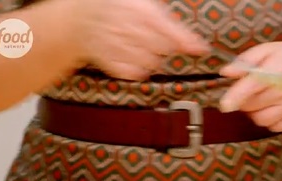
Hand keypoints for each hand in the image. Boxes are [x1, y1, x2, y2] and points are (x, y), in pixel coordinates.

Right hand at [74, 0, 209, 80]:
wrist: (80, 18)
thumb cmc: (119, 8)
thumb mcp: (143, 4)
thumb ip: (171, 24)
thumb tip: (198, 46)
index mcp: (138, 9)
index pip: (169, 30)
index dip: (187, 41)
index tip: (201, 49)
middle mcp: (127, 27)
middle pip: (163, 49)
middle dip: (166, 48)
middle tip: (157, 41)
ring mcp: (115, 45)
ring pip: (150, 63)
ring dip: (153, 59)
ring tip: (143, 48)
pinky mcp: (107, 60)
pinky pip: (132, 73)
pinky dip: (138, 70)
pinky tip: (134, 59)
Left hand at [219, 41, 281, 131]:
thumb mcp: (269, 49)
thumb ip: (245, 60)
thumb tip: (225, 73)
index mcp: (275, 71)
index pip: (250, 88)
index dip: (234, 98)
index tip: (224, 106)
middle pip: (250, 107)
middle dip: (243, 101)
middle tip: (249, 92)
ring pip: (261, 120)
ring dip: (254, 113)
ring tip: (260, 101)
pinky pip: (275, 128)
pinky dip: (269, 121)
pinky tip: (272, 109)